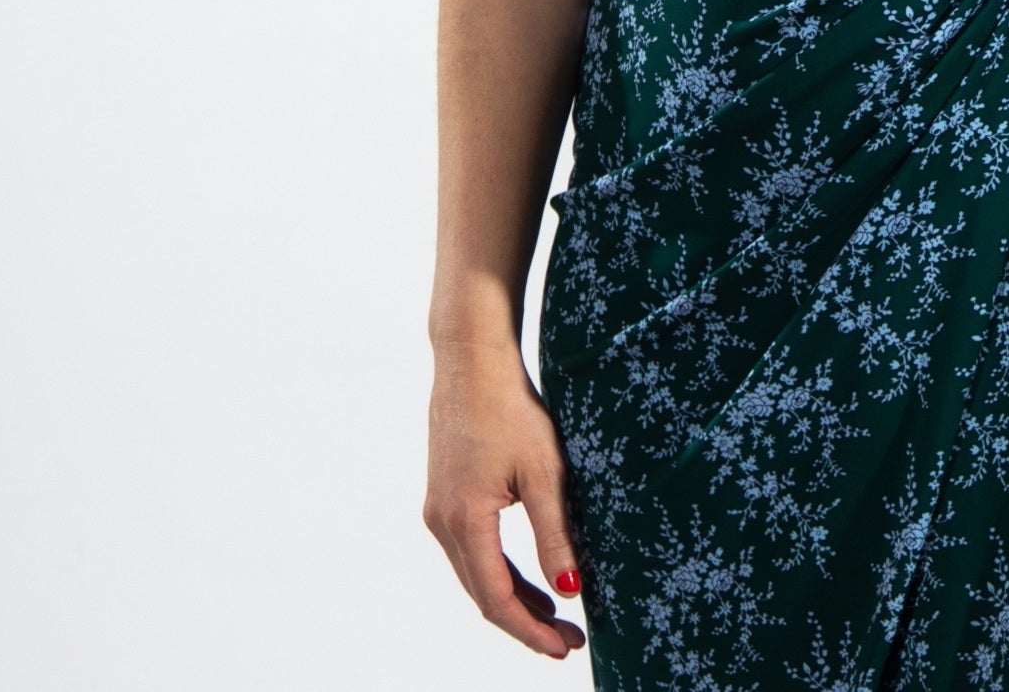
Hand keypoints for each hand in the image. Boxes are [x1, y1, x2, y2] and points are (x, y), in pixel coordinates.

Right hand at [423, 347, 586, 658]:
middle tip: (569, 642)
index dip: (530, 630)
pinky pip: (472, 551)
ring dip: (514, 600)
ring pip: (476, 574)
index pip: (497, 599)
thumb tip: (570, 589)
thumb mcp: (545, 471)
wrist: (471, 360)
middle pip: (484, 593)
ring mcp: (439, 510)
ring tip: (557, 617)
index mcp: (465, 520)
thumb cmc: (511, 408)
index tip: (563, 649)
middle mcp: (442, 522)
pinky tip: (530, 580)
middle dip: (526, 623)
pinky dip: (500, 572)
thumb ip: (555, 533)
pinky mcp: (445, 497)